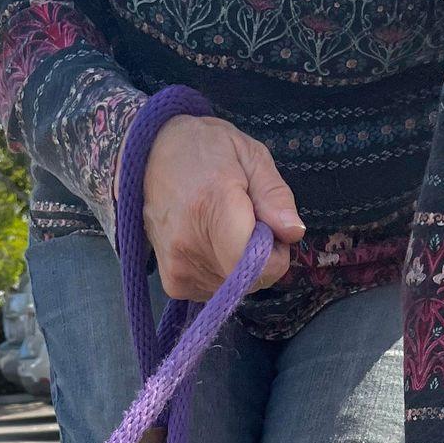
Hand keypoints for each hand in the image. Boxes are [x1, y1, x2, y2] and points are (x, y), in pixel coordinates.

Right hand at [122, 115, 302, 300]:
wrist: (149, 158)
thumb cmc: (204, 150)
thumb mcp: (250, 155)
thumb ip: (274, 195)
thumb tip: (294, 232)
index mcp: (212, 207)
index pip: (257, 264)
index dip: (276, 253)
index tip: (270, 227)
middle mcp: (190, 246)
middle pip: (251, 279)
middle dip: (261, 256)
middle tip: (246, 220)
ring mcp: (179, 269)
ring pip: (236, 289)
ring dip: (241, 265)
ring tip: (223, 228)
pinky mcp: (174, 285)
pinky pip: (217, 292)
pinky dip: (223, 273)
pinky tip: (209, 243)